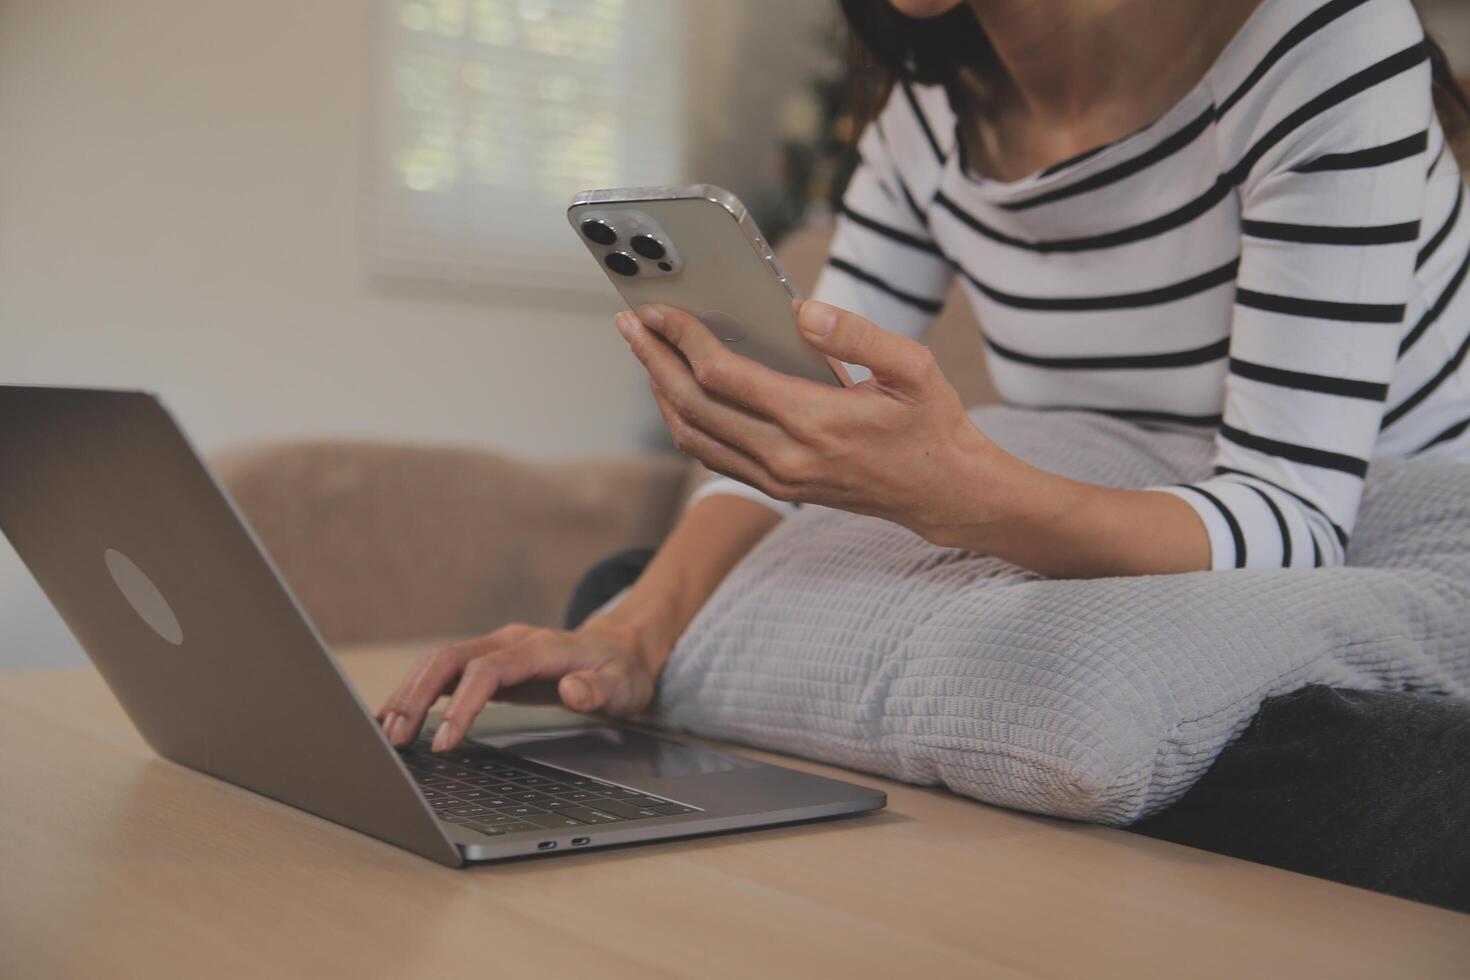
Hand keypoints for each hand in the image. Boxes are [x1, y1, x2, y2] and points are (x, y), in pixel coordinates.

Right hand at [375, 619, 656, 752]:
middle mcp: (511, 641)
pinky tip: (396, 714)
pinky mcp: (488, 661)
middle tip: (395, 737)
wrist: (621, 650)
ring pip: (441, 661)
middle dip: (418, 695)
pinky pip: (445, 670)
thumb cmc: (621, 672)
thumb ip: (598, 689)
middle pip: (451, 657)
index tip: (444, 740)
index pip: (489, 670)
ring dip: (411, 692)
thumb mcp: (623, 686)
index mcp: (541, 647)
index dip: (462, 704)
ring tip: (387, 731)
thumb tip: (572, 690)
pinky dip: (417, 689)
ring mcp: (497, 648)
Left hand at [615, 299, 1017, 545]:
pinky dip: (684, 422)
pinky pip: (712, 456)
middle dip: (654, 361)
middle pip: (693, 406)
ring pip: (694, 437)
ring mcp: (778, 478)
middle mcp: (786, 457)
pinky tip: (677, 391)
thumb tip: (801, 310)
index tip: (660, 310)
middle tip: (629, 325)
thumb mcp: (914, 368)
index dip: (684, 339)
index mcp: (815, 421)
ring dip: (662, 393)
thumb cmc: (932, 425)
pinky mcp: (777, 487)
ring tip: (646, 353)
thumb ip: (857, 335)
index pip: (725, 376)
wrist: (944, 494)